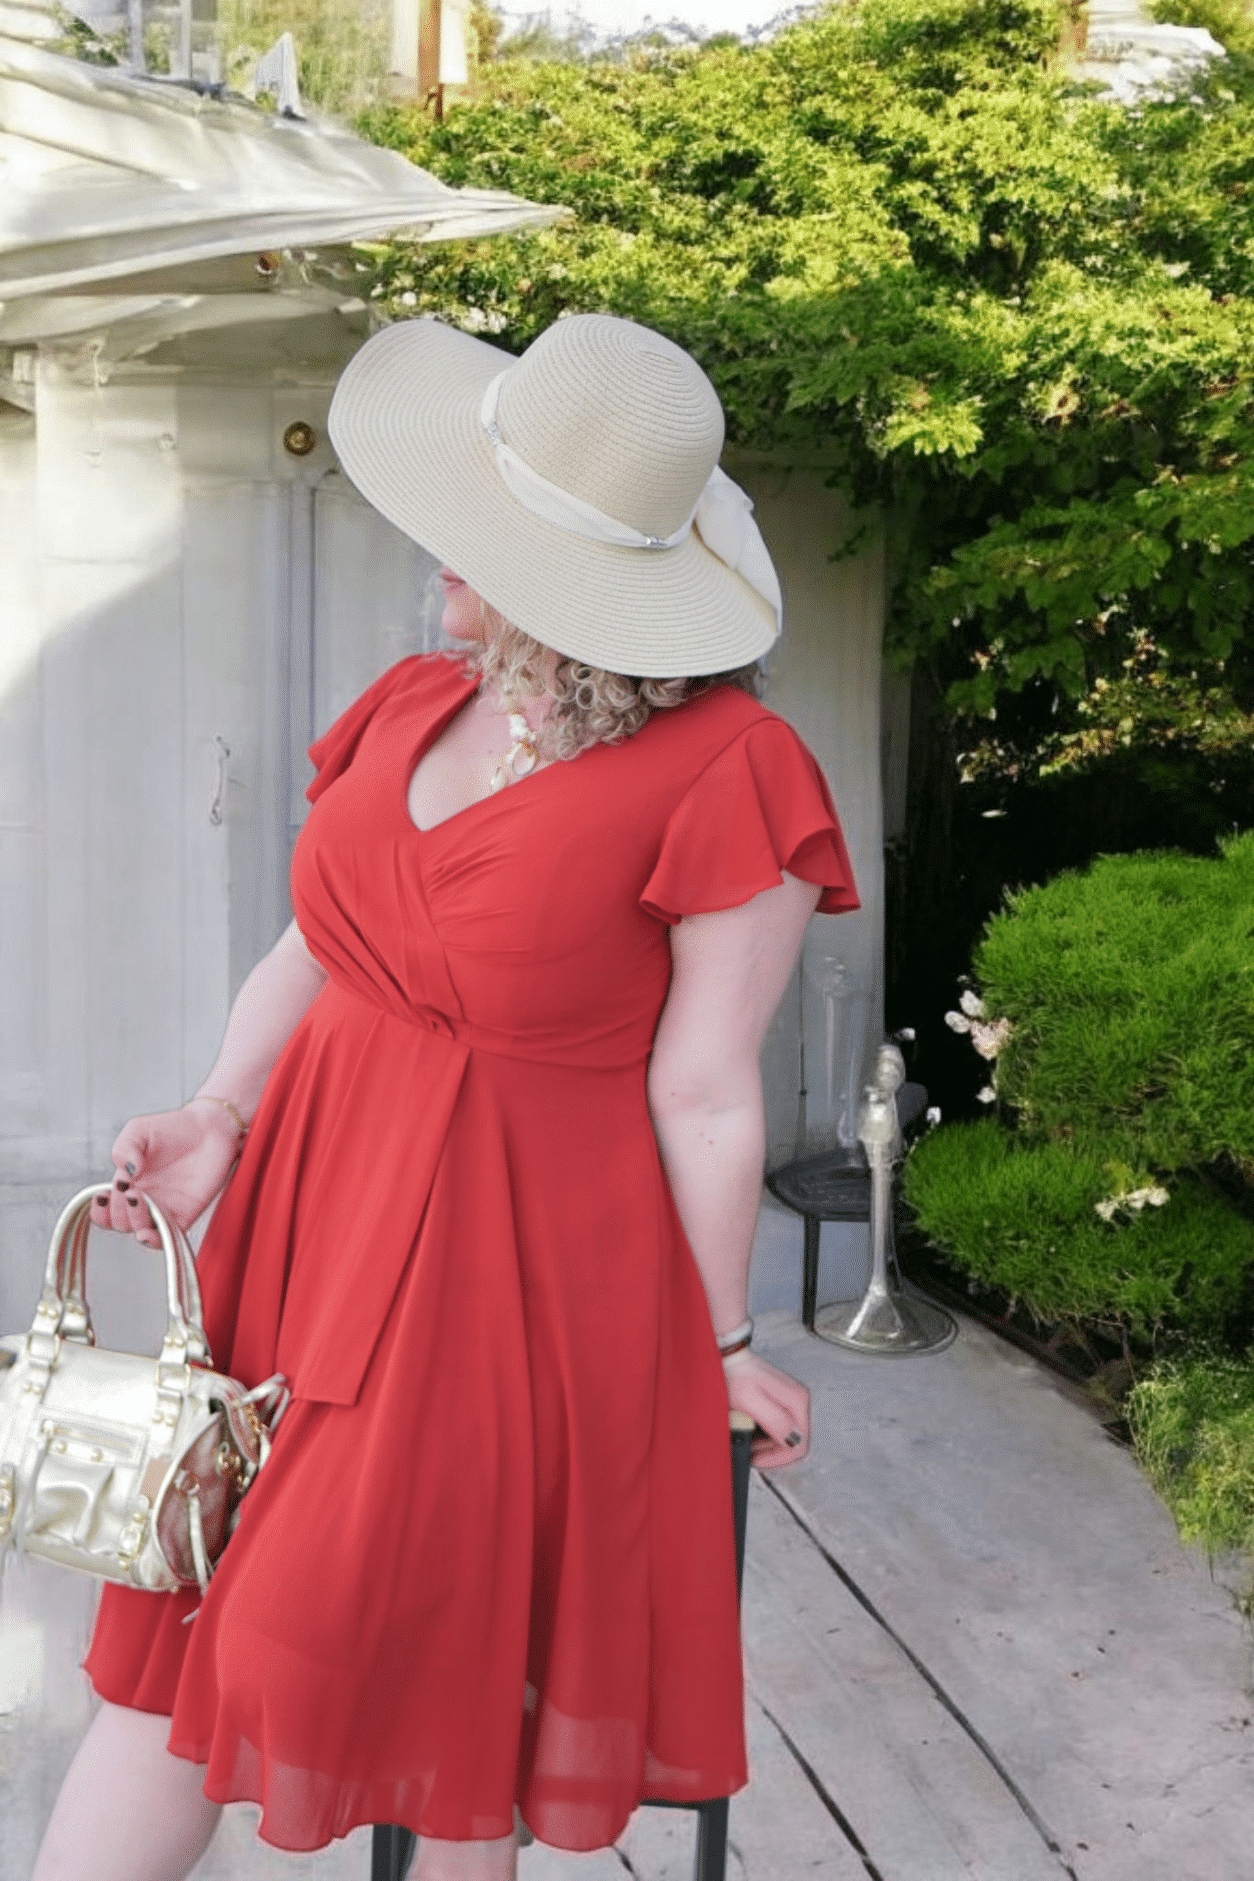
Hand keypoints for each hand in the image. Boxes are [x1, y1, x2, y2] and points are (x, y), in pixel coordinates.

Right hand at [91, 1104, 243, 1246]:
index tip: (103, 1194)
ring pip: (141, 1231)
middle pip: (121, 1223)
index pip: (106, 1212)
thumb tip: (126, 1172)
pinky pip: (169, 1236)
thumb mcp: (139, 1130)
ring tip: (137, 1197)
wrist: (210, 1127)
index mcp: (129, 1184)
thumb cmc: (173, 1128)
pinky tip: (145, 1233)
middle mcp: (145, 1200)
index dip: (99, 1210)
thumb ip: (124, 1148)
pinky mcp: (187, 1213)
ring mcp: (165, 1208)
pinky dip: (155, 1240)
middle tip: (129, 1188)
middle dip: (118, 1210)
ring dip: (133, 1221)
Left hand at [722, 1351, 809, 1469]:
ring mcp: (792, 1401)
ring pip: (787, 1437)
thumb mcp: (750, 1400)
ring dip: (768, 1446)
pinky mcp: (782, 1402)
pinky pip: (780, 1428)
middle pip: (795, 1443)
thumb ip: (775, 1421)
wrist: (727, 1357)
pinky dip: (766, 1436)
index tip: (755, 1459)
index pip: (799, 1445)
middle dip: (773, 1454)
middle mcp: (799, 1401)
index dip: (778, 1459)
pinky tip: (751, 1433)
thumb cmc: (734, 1375)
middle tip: (750, 1453)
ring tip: (747, 1442)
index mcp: (796, 1401)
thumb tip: (794, 1441)